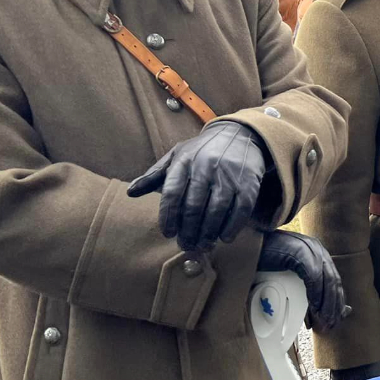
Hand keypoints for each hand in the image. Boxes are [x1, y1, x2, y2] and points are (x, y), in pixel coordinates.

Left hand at [127, 121, 269, 252]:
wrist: (240, 134)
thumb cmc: (202, 150)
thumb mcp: (176, 156)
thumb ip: (154, 175)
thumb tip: (130, 192)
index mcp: (185, 162)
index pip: (172, 193)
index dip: (168, 217)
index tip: (168, 233)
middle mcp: (206, 167)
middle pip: (194, 207)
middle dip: (188, 231)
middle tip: (186, 244)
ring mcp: (229, 176)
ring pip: (216, 211)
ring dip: (208, 233)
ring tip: (202, 245)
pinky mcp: (248, 184)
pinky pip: (240, 210)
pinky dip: (231, 227)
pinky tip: (224, 237)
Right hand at [259, 230, 346, 330]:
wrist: (249, 245)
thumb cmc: (267, 260)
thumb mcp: (291, 273)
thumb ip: (306, 286)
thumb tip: (320, 307)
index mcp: (318, 251)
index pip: (334, 279)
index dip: (336, 300)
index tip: (333, 318)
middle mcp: (317, 249)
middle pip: (333, 281)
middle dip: (333, 306)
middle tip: (329, 324)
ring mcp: (310, 250)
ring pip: (327, 281)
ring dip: (326, 304)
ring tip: (323, 321)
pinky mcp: (300, 254)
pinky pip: (313, 278)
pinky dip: (315, 295)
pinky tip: (315, 308)